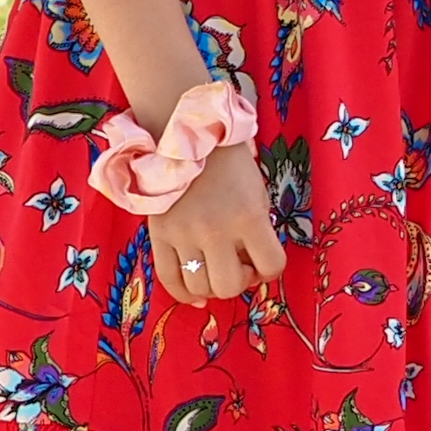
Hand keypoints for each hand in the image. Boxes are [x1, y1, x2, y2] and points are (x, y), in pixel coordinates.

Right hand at [145, 136, 287, 306]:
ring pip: (199, 287)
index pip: (271, 266)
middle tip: (238, 264)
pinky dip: (184, 294)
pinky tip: (195, 293)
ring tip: (215, 267)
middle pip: (229, 286)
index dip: (271, 269)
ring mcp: (183, 235)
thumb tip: (250, 267)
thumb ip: (257, 230)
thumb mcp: (257, 193)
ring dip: (212, 285)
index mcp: (248, 217)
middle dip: (239, 281)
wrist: (187, 136)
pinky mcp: (159, 235)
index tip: (263, 260)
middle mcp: (215, 231)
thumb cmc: (229, 164)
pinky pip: (168, 279)